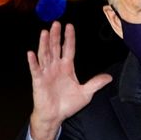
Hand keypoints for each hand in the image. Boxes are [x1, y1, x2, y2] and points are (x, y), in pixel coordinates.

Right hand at [27, 21, 111, 139]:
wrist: (55, 116)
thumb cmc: (68, 104)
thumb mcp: (86, 93)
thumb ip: (95, 83)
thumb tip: (109, 77)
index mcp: (67, 68)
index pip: (68, 49)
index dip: (69, 38)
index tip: (69, 26)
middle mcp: (56, 67)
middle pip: (55, 48)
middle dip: (56, 36)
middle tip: (56, 23)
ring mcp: (46, 73)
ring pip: (45, 55)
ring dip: (44, 44)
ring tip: (45, 32)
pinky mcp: (38, 81)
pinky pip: (36, 70)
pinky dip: (33, 62)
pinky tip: (31, 53)